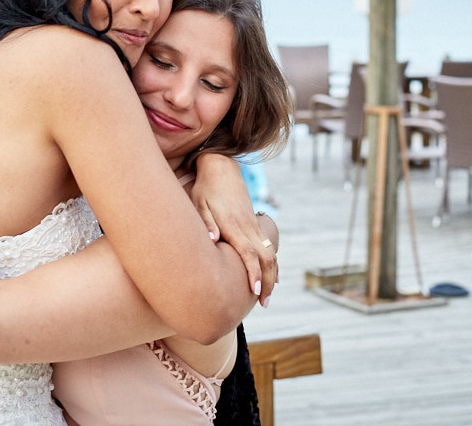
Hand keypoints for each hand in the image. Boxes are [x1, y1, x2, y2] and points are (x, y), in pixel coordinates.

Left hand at [192, 153, 277, 306]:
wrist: (221, 168)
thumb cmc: (205, 188)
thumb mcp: (198, 203)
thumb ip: (206, 222)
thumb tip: (212, 238)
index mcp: (233, 225)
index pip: (248, 253)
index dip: (253, 273)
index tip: (255, 291)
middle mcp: (247, 226)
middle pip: (266, 258)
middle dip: (268, 282)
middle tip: (264, 304)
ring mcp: (253, 225)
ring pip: (271, 253)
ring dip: (272, 276)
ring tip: (267, 297)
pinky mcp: (255, 223)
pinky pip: (268, 247)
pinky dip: (273, 263)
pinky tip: (273, 276)